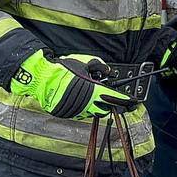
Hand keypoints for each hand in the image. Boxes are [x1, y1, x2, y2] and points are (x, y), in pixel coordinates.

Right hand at [10, 50, 136, 119]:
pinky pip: (81, 113)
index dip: (126, 101)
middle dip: (111, 105)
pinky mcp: (69, 114)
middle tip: (112, 99)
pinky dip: (84, 108)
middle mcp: (87, 103)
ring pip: (93, 113)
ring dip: (97, 106)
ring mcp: (77, 110)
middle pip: (106, 109)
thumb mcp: (83, 62)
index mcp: (93, 90)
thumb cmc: (62, 69)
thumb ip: (98, 66)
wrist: (42, 78)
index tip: (133, 102)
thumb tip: (108, 70)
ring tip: (92, 97)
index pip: (115, 98)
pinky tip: (80, 99)